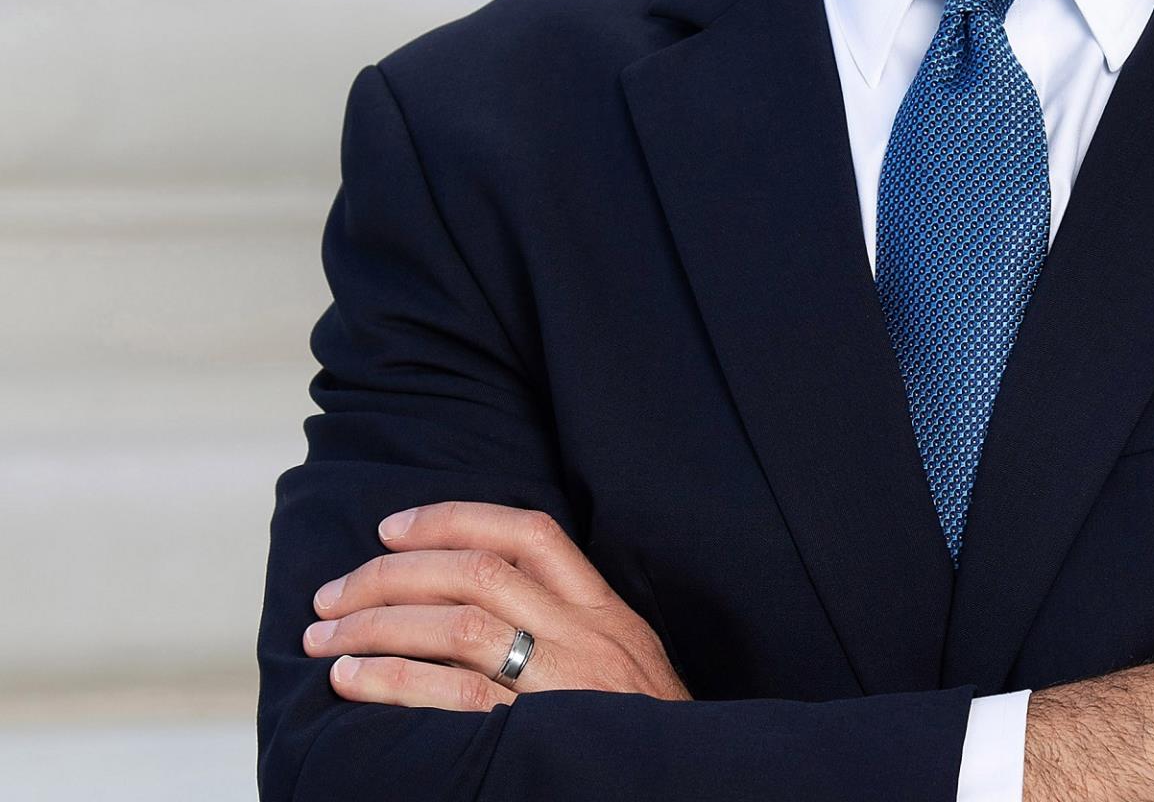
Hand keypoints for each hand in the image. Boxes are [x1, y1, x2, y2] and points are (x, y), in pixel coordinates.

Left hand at [304, 500, 690, 710]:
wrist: (686, 786)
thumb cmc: (644, 732)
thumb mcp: (626, 662)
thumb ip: (571, 626)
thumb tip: (484, 598)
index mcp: (604, 611)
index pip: (529, 535)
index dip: (454, 520)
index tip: (392, 527)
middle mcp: (583, 636)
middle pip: (478, 574)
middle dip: (393, 574)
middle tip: (333, 593)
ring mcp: (560, 686)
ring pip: (460, 625)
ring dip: (379, 623)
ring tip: (324, 636)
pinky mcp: (533, 738)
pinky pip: (454, 698)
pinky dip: (394, 680)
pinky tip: (352, 679)